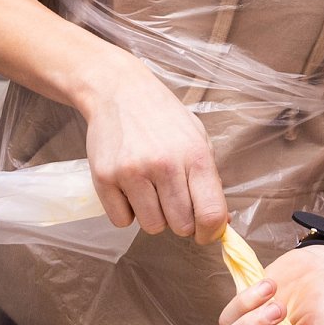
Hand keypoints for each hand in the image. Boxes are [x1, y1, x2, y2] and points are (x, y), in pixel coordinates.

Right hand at [78, 59, 229, 240]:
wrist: (119, 91)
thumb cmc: (163, 118)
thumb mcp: (198, 139)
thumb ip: (210, 180)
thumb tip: (219, 224)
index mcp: (195, 156)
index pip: (211, 213)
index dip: (210, 232)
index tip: (204, 233)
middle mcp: (164, 165)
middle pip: (181, 226)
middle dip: (180, 221)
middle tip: (172, 201)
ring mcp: (132, 172)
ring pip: (151, 227)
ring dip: (153, 216)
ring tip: (149, 189)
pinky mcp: (104, 178)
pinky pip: (121, 221)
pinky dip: (126, 211)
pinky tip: (128, 187)